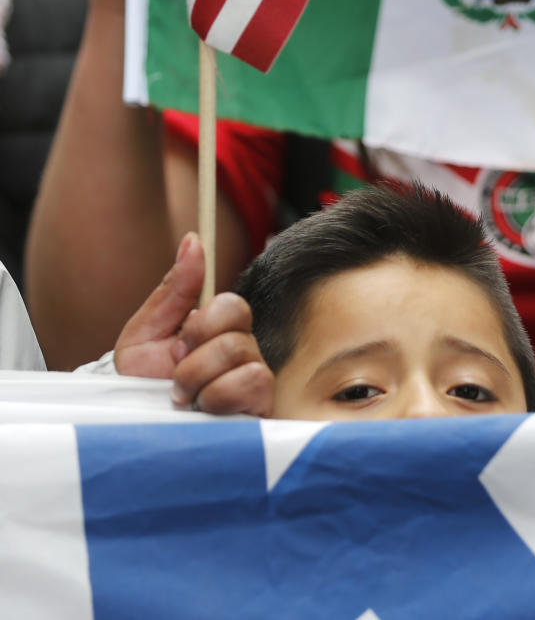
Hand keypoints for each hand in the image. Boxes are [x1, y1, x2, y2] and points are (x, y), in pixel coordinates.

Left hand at [114, 233, 273, 416]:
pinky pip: (255, 384)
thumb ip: (173, 289)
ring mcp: (252, 384)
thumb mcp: (144, 335)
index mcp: (216, 333)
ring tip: (184, 400)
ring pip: (246, 356)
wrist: (132, 437)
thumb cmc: (137, 389)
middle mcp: (241, 355)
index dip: (205, 322)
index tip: (178, 343)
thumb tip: (193, 239)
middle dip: (196, 356)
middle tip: (175, 378)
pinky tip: (204, 414)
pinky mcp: (261, 410)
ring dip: (202, 380)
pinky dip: (221, 397)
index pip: (233, 306)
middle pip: (238, 330)